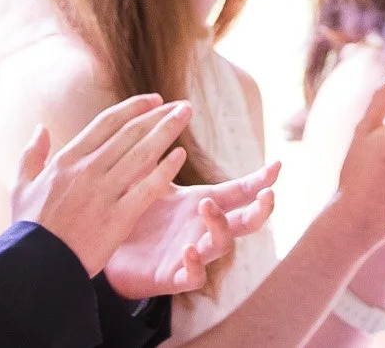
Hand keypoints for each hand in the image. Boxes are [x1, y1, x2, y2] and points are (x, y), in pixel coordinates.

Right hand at [10, 95, 193, 276]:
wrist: (33, 268)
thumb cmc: (28, 228)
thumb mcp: (22, 187)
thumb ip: (32, 155)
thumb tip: (41, 128)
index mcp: (66, 160)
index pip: (107, 123)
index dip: (134, 107)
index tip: (155, 100)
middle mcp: (86, 171)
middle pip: (131, 133)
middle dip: (160, 115)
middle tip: (184, 105)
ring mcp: (102, 194)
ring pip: (142, 154)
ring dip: (168, 130)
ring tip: (187, 114)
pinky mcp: (117, 218)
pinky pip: (147, 188)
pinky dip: (166, 169)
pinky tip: (181, 155)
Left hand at [105, 158, 280, 298]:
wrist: (106, 250)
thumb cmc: (133, 209)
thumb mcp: (146, 175)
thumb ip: (161, 146)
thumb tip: (175, 107)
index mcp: (203, 202)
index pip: (240, 190)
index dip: (261, 180)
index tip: (278, 164)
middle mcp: (204, 227)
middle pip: (247, 221)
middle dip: (262, 209)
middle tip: (267, 195)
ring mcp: (193, 252)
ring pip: (224, 245)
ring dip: (220, 225)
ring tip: (205, 204)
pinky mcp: (173, 276)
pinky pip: (195, 277)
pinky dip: (196, 265)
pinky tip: (189, 250)